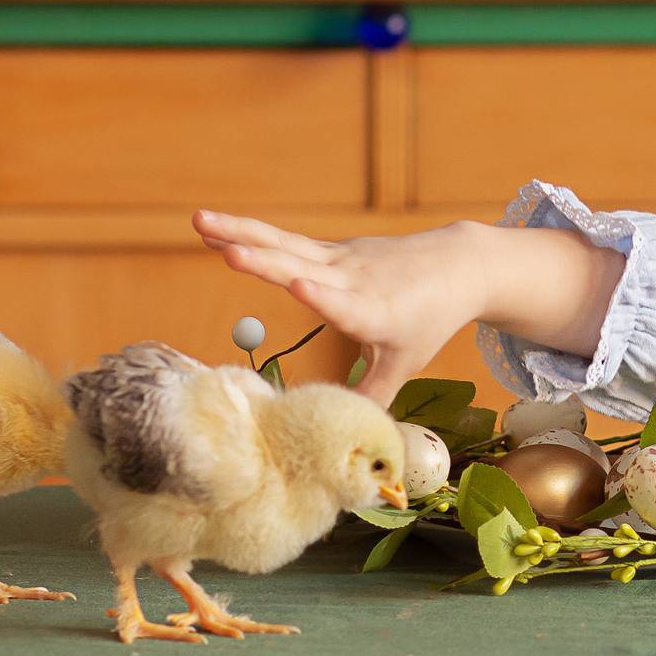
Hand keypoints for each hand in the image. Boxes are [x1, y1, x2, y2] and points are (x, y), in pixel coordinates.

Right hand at [196, 213, 484, 399]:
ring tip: (199, 223)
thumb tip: (349, 433)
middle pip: (303, 268)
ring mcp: (341, 260)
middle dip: (264, 261)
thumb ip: (373, 395)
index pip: (345, 306)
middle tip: (228, 253)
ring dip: (240, 233)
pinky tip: (215, 232)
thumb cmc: (430, 320)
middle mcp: (354, 281)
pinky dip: (249, 234)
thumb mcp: (406, 361)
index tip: (300, 286)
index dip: (323, 298)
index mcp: (375, 312)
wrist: (456, 266)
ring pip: (285, 245)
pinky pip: (286, 241)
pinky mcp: (332, 250)